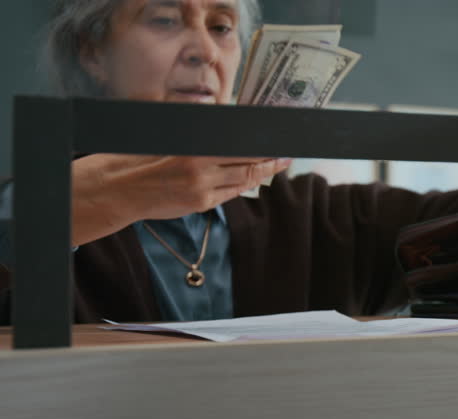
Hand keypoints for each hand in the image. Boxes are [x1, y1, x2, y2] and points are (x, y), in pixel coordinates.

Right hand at [71, 154, 291, 244]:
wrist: (118, 189)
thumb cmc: (140, 157)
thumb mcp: (168, 137)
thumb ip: (196, 134)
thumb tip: (221, 124)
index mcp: (193, 147)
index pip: (237, 142)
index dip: (260, 141)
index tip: (275, 135)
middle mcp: (200, 167)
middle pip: (247, 159)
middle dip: (270, 156)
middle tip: (287, 150)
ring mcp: (202, 188)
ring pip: (243, 178)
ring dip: (263, 171)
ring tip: (279, 163)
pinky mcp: (200, 204)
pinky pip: (230, 192)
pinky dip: (245, 184)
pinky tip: (256, 178)